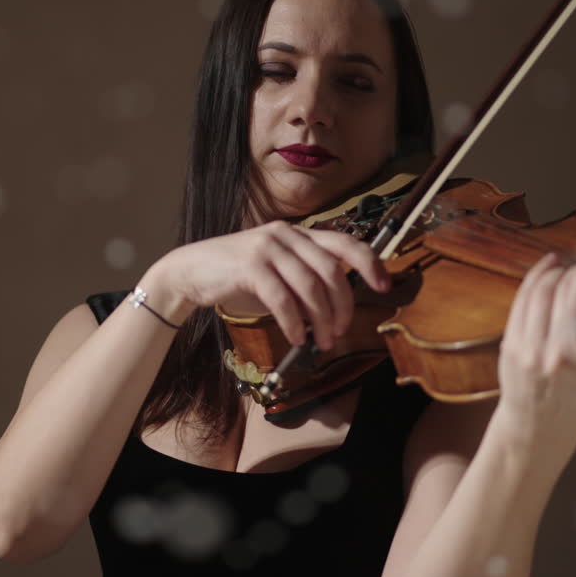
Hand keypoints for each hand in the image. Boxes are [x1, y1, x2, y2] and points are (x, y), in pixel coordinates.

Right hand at [151, 221, 389, 350]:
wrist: (191, 271)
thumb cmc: (238, 276)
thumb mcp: (277, 269)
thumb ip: (305, 277)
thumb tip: (339, 307)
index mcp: (299, 233)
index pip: (345, 242)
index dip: (370, 263)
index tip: (384, 285)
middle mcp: (287, 234)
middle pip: (332, 271)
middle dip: (342, 308)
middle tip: (339, 334)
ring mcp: (268, 247)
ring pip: (311, 287)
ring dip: (321, 321)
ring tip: (321, 342)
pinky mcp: (250, 265)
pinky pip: (283, 299)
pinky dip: (294, 323)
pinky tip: (297, 338)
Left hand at [496, 253, 575, 447]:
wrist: (541, 424)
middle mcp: (551, 348)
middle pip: (557, 287)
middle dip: (572, 270)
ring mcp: (525, 345)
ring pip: (535, 291)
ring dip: (550, 271)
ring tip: (564, 264)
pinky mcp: (509, 343)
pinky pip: (519, 302)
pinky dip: (531, 282)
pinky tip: (544, 272)